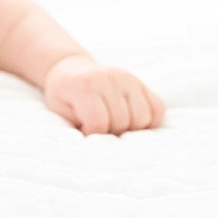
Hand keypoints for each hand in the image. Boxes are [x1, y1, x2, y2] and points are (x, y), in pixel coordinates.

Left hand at [37, 22, 162, 136]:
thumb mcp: (59, 113)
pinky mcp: (140, 83)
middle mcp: (109, 78)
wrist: (71, 68)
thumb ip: (75, 129)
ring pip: (143, 118)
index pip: (98, 124)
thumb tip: (98, 148)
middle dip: (112, 133)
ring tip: (116, 126)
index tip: (85, 132)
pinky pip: (157, 108)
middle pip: (122, 122)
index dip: (93, 136)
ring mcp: (128, 78)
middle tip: (101, 129)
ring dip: (131, 129)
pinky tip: (133, 122)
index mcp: (85, 86)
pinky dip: (149, 121)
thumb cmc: (64, 97)